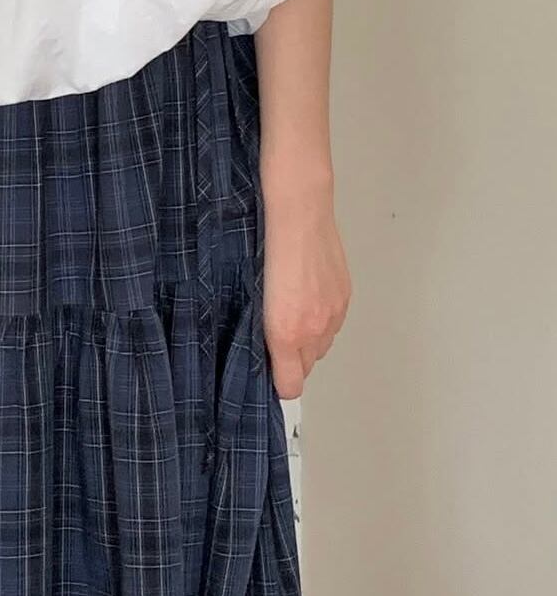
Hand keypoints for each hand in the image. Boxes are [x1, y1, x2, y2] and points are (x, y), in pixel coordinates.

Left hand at [261, 170, 350, 399]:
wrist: (298, 210)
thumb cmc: (265, 243)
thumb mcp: (251, 293)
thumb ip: (259, 327)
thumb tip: (259, 346)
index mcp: (286, 332)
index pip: (289, 385)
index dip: (276, 380)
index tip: (264, 370)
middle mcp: (315, 328)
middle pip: (306, 368)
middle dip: (290, 358)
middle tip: (271, 334)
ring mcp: (333, 312)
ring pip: (321, 345)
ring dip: (307, 337)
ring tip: (289, 309)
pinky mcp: (344, 296)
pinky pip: (334, 323)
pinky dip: (321, 318)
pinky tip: (305, 295)